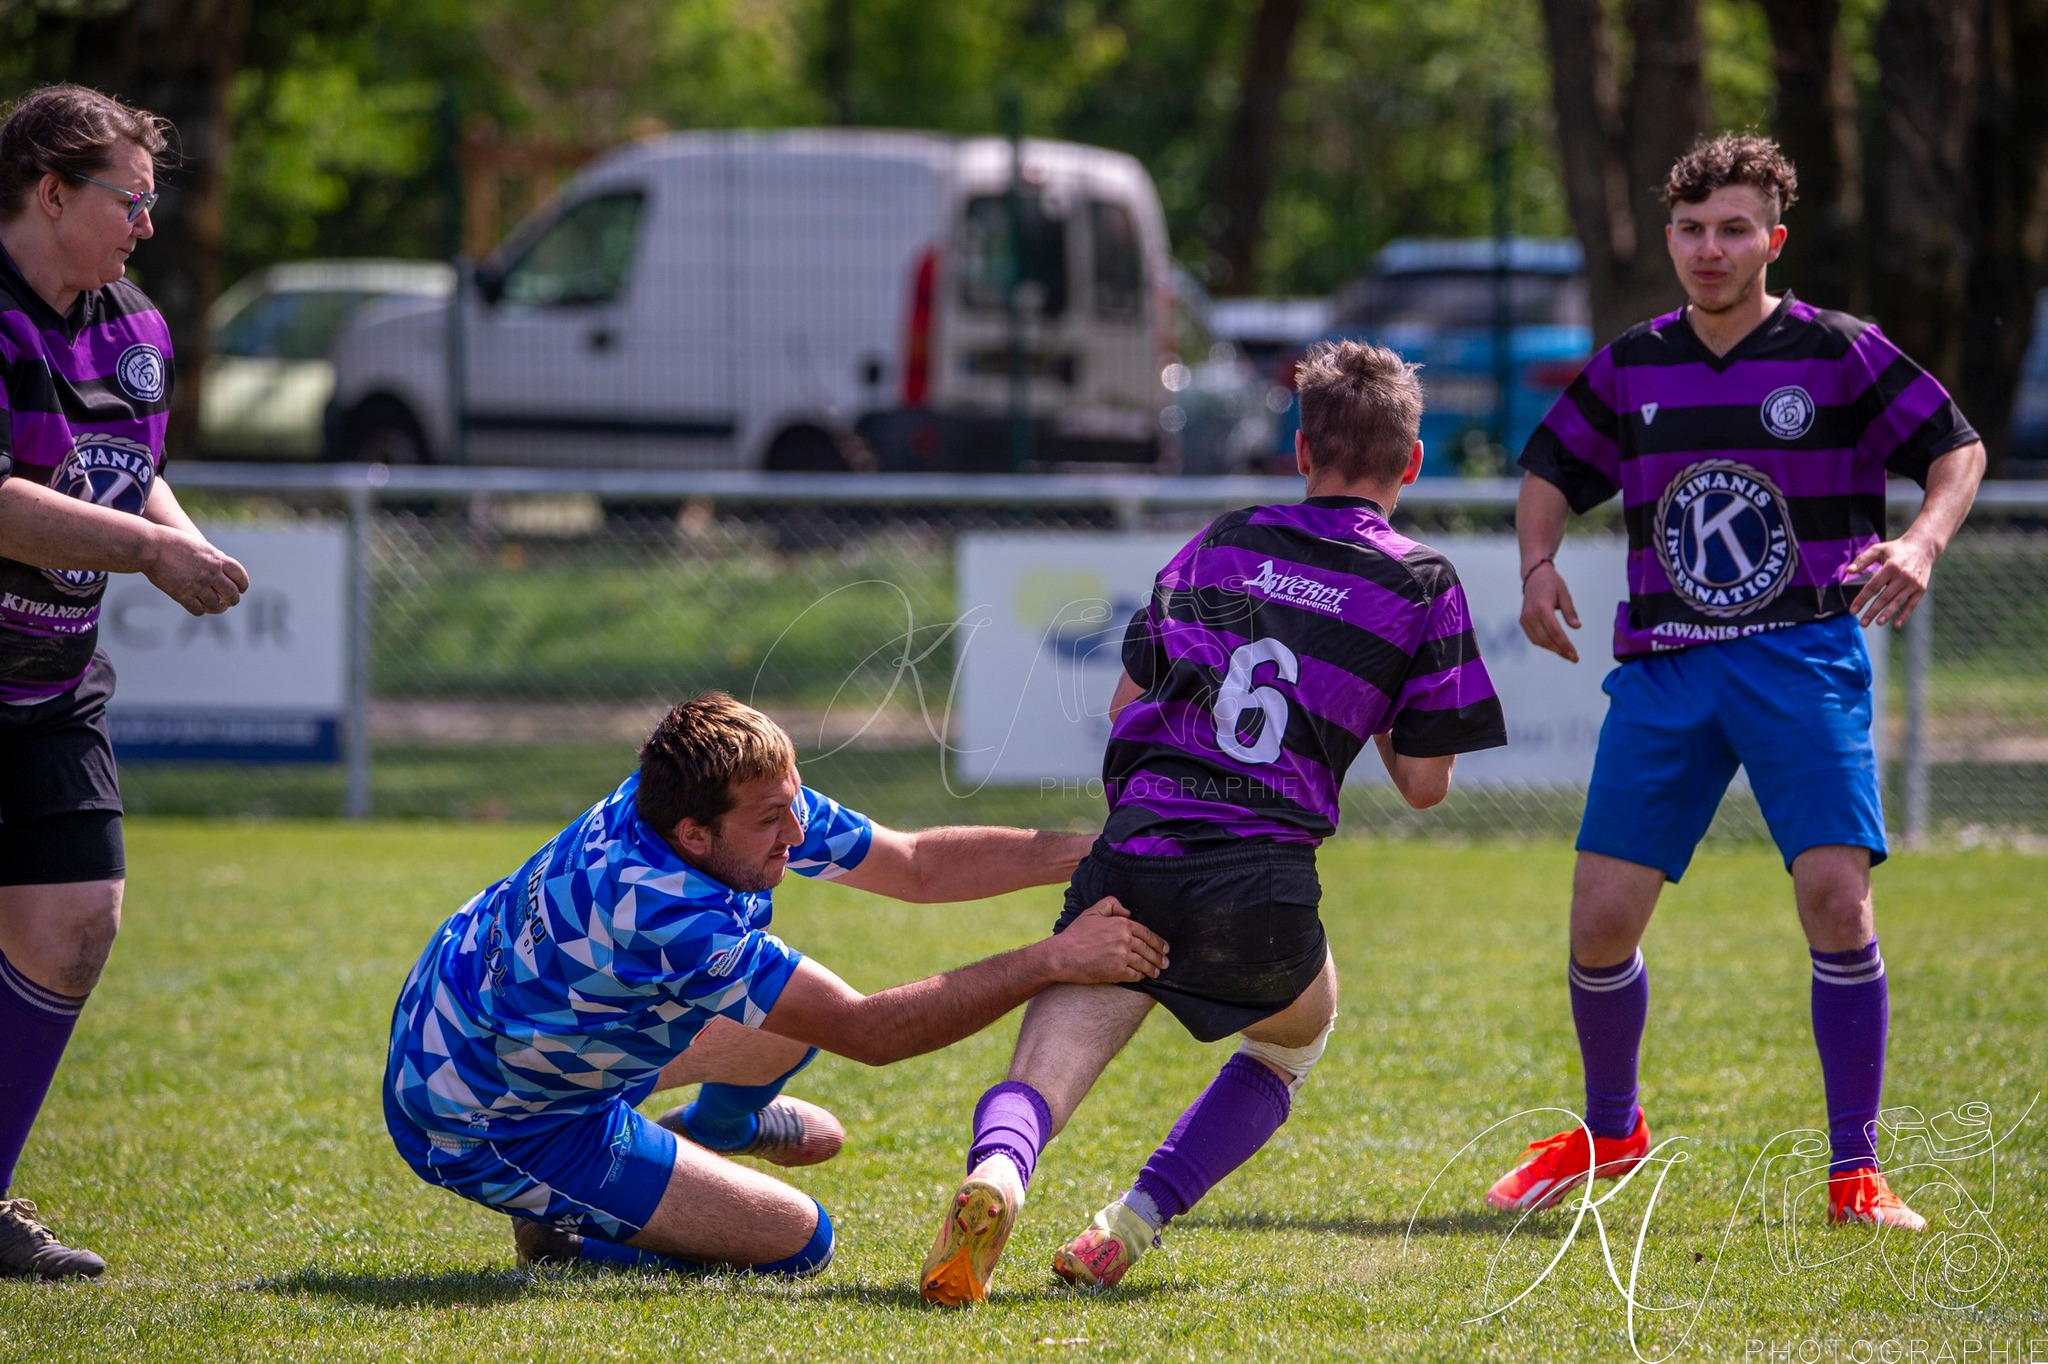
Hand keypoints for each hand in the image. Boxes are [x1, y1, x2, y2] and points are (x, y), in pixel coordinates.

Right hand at [144, 527, 248, 615]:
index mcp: (217, 559)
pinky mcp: (182, 595)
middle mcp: (211, 573)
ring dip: (217, 608)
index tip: (241, 589)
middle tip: (230, 601)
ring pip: (216, 604)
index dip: (242, 584)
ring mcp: (197, 585)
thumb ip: (212, 557)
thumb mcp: (199, 546)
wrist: (151, 546)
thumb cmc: (173, 542)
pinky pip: (198, 610)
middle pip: (231, 593)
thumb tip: (222, 566)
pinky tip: (199, 608)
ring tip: (216, 607)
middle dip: (233, 599)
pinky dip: (201, 610)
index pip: (239, 575)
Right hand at [1043, 896, 1167, 983]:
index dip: (1158, 942)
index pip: (1146, 933)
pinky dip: (1140, 976)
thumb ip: (1111, 905)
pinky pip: (1135, 975)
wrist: (1063, 955)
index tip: (1164, 947)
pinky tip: (1142, 977)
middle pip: (1148, 949)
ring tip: (1156, 972)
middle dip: (1159, 957)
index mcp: (1121, 924)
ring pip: (1144, 963)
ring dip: (1152, 969)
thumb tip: (1128, 912)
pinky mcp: (1117, 972)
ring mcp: (1122, 956)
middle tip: (1165, 963)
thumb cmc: (1076, 934)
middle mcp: (1125, 940)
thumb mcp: (1092, 911)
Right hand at [1519, 561, 1580, 662]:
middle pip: (1547, 639)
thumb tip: (1577, 627)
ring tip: (1566, 654)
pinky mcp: (1523, 621)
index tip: (1575, 655)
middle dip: (1561, 651)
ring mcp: (1525, 619)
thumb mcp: (1565, 594)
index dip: (1565, 645)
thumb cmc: (1551, 583)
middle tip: (1574, 658)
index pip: (1555, 632)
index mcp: (1542, 607)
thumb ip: (1570, 612)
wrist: (1534, 576)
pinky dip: (1544, 644)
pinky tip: (1555, 646)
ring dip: (1553, 649)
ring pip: (1539, 641)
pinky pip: (1533, 638)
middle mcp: (1531, 614)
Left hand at [1845, 533, 1936, 627]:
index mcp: (1890, 567)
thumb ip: (1863, 559)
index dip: (1862, 599)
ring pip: (1898, 602)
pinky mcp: (1921, 589)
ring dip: (1887, 614)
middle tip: (1862, 623)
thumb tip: (1849, 571)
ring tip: (1877, 623)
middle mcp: (1903, 576)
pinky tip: (1896, 625)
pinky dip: (1905, 615)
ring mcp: (1913, 584)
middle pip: (1884, 597)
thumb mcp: (1879, 549)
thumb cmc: (1896, 549)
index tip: (1853, 611)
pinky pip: (1912, 604)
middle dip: (1872, 611)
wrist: (1923, 547)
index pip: (1873, 586)